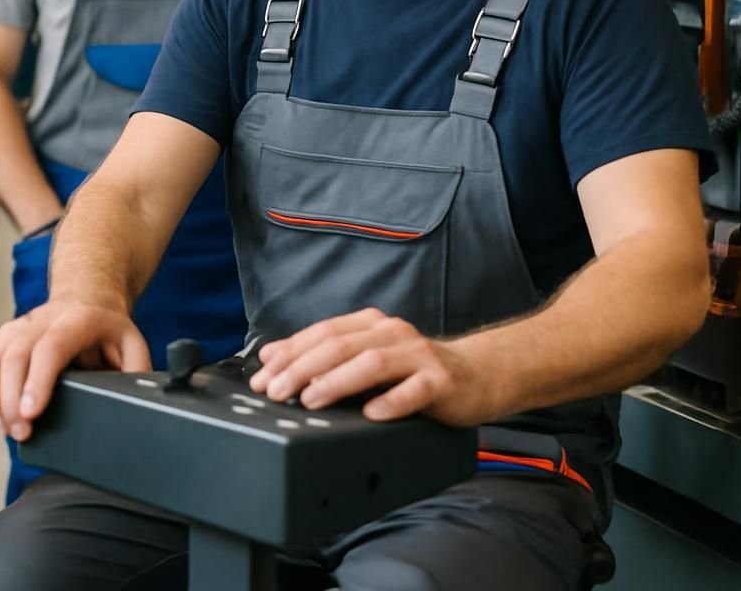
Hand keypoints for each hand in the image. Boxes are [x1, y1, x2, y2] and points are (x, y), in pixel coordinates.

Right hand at [0, 301, 149, 441]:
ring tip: (8, 429)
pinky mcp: (8, 334)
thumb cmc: (107, 325)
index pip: (52, 347)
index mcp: (78, 320)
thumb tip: (136, 401)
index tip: (31, 413)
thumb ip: (136, 371)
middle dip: (12, 398)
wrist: (87, 296)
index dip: (38, 380)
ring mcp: (23, 324)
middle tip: (21, 432)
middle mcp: (44, 319)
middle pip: (17, 354)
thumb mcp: (132, 342)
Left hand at [247, 308, 492, 426]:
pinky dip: (391, 401)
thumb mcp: (368, 357)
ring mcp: (418, 355)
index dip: (289, 353)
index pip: (321, 333)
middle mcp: (392, 333)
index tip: (262, 377)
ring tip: (310, 399)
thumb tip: (271, 357)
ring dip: (337, 381)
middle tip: (276, 391)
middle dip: (302, 368)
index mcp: (370, 324)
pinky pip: (414, 390)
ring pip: (371, 362)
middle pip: (339, 345)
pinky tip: (371, 414)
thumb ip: (325, 356)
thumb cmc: (414, 371)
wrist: (478, 375)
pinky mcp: (442, 382)